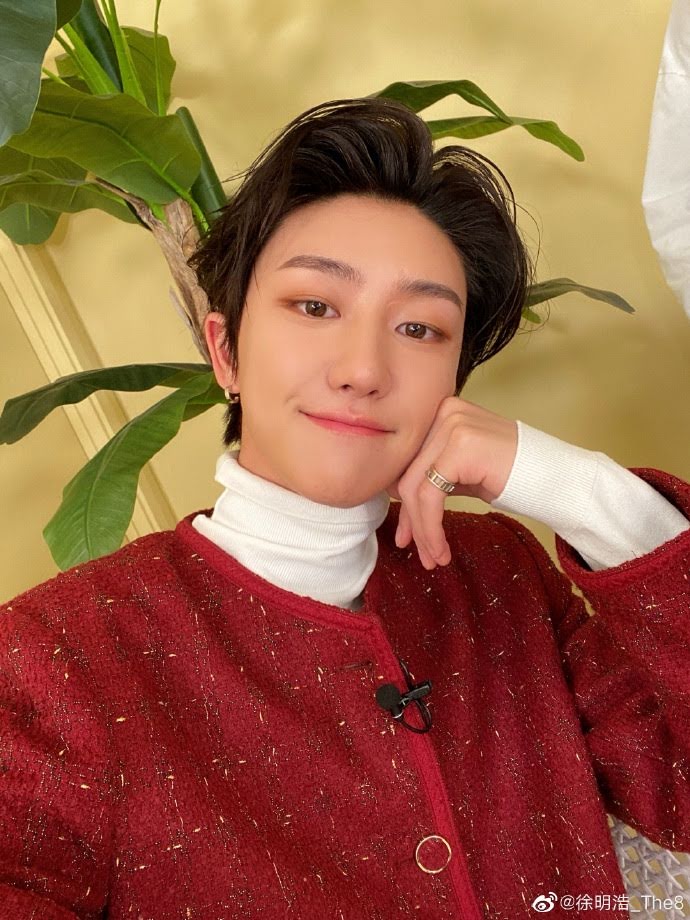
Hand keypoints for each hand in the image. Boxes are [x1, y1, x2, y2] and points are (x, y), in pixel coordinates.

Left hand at [387, 397, 517, 569]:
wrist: (557, 477)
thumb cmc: (514, 475)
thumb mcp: (463, 471)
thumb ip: (432, 474)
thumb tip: (393, 495)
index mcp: (441, 412)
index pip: (408, 462)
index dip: (403, 504)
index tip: (407, 536)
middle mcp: (444, 412)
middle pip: (408, 475)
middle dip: (411, 521)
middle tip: (420, 554)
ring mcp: (452, 425)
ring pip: (414, 489)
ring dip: (423, 530)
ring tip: (433, 558)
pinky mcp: (460, 447)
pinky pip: (430, 495)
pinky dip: (431, 528)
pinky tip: (441, 550)